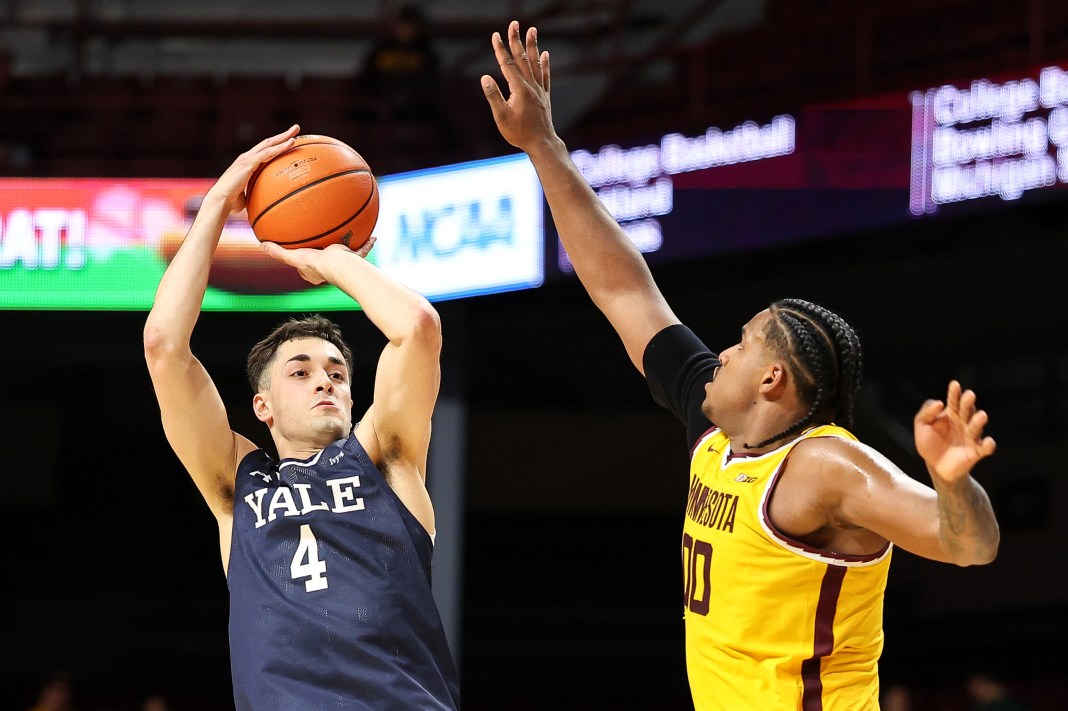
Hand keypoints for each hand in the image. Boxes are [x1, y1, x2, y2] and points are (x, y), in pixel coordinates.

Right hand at [205, 125, 299, 213]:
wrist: (220, 200)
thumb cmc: (231, 202)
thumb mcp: (247, 196)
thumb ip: (256, 194)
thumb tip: (266, 204)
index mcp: (247, 163)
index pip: (264, 150)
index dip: (276, 144)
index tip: (288, 140)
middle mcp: (247, 157)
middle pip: (268, 142)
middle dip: (282, 135)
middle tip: (296, 128)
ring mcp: (247, 158)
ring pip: (269, 144)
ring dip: (284, 137)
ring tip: (296, 130)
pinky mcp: (248, 163)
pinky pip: (268, 153)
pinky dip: (280, 147)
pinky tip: (291, 143)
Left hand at [261, 237, 376, 284]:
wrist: (339, 265)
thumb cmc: (316, 264)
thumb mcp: (294, 257)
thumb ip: (278, 252)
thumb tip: (262, 245)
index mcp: (314, 270)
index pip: (307, 263)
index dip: (304, 255)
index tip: (303, 246)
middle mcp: (329, 268)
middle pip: (328, 256)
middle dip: (328, 249)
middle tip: (325, 239)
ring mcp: (343, 264)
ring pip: (346, 253)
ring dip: (349, 245)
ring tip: (350, 233)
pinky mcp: (355, 259)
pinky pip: (362, 249)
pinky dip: (367, 243)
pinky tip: (373, 236)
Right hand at [481, 21, 557, 153]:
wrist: (542, 143)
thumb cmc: (519, 133)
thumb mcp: (501, 117)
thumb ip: (493, 96)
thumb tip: (484, 77)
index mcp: (519, 90)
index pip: (507, 65)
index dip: (501, 49)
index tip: (495, 35)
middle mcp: (531, 86)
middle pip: (522, 59)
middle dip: (516, 40)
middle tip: (514, 24)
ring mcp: (539, 90)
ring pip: (535, 64)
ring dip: (532, 46)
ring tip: (532, 30)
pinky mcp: (545, 96)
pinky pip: (545, 76)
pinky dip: (544, 64)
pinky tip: (545, 54)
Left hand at [914, 380, 995, 482]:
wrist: (936, 466)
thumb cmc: (929, 442)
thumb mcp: (922, 425)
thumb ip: (926, 413)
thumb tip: (939, 403)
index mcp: (951, 415)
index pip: (953, 402)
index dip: (954, 393)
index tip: (954, 384)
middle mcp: (963, 423)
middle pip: (967, 411)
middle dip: (968, 403)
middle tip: (969, 395)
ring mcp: (971, 437)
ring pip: (976, 427)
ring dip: (978, 421)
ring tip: (981, 415)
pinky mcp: (975, 452)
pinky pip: (984, 448)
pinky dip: (988, 445)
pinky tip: (989, 442)